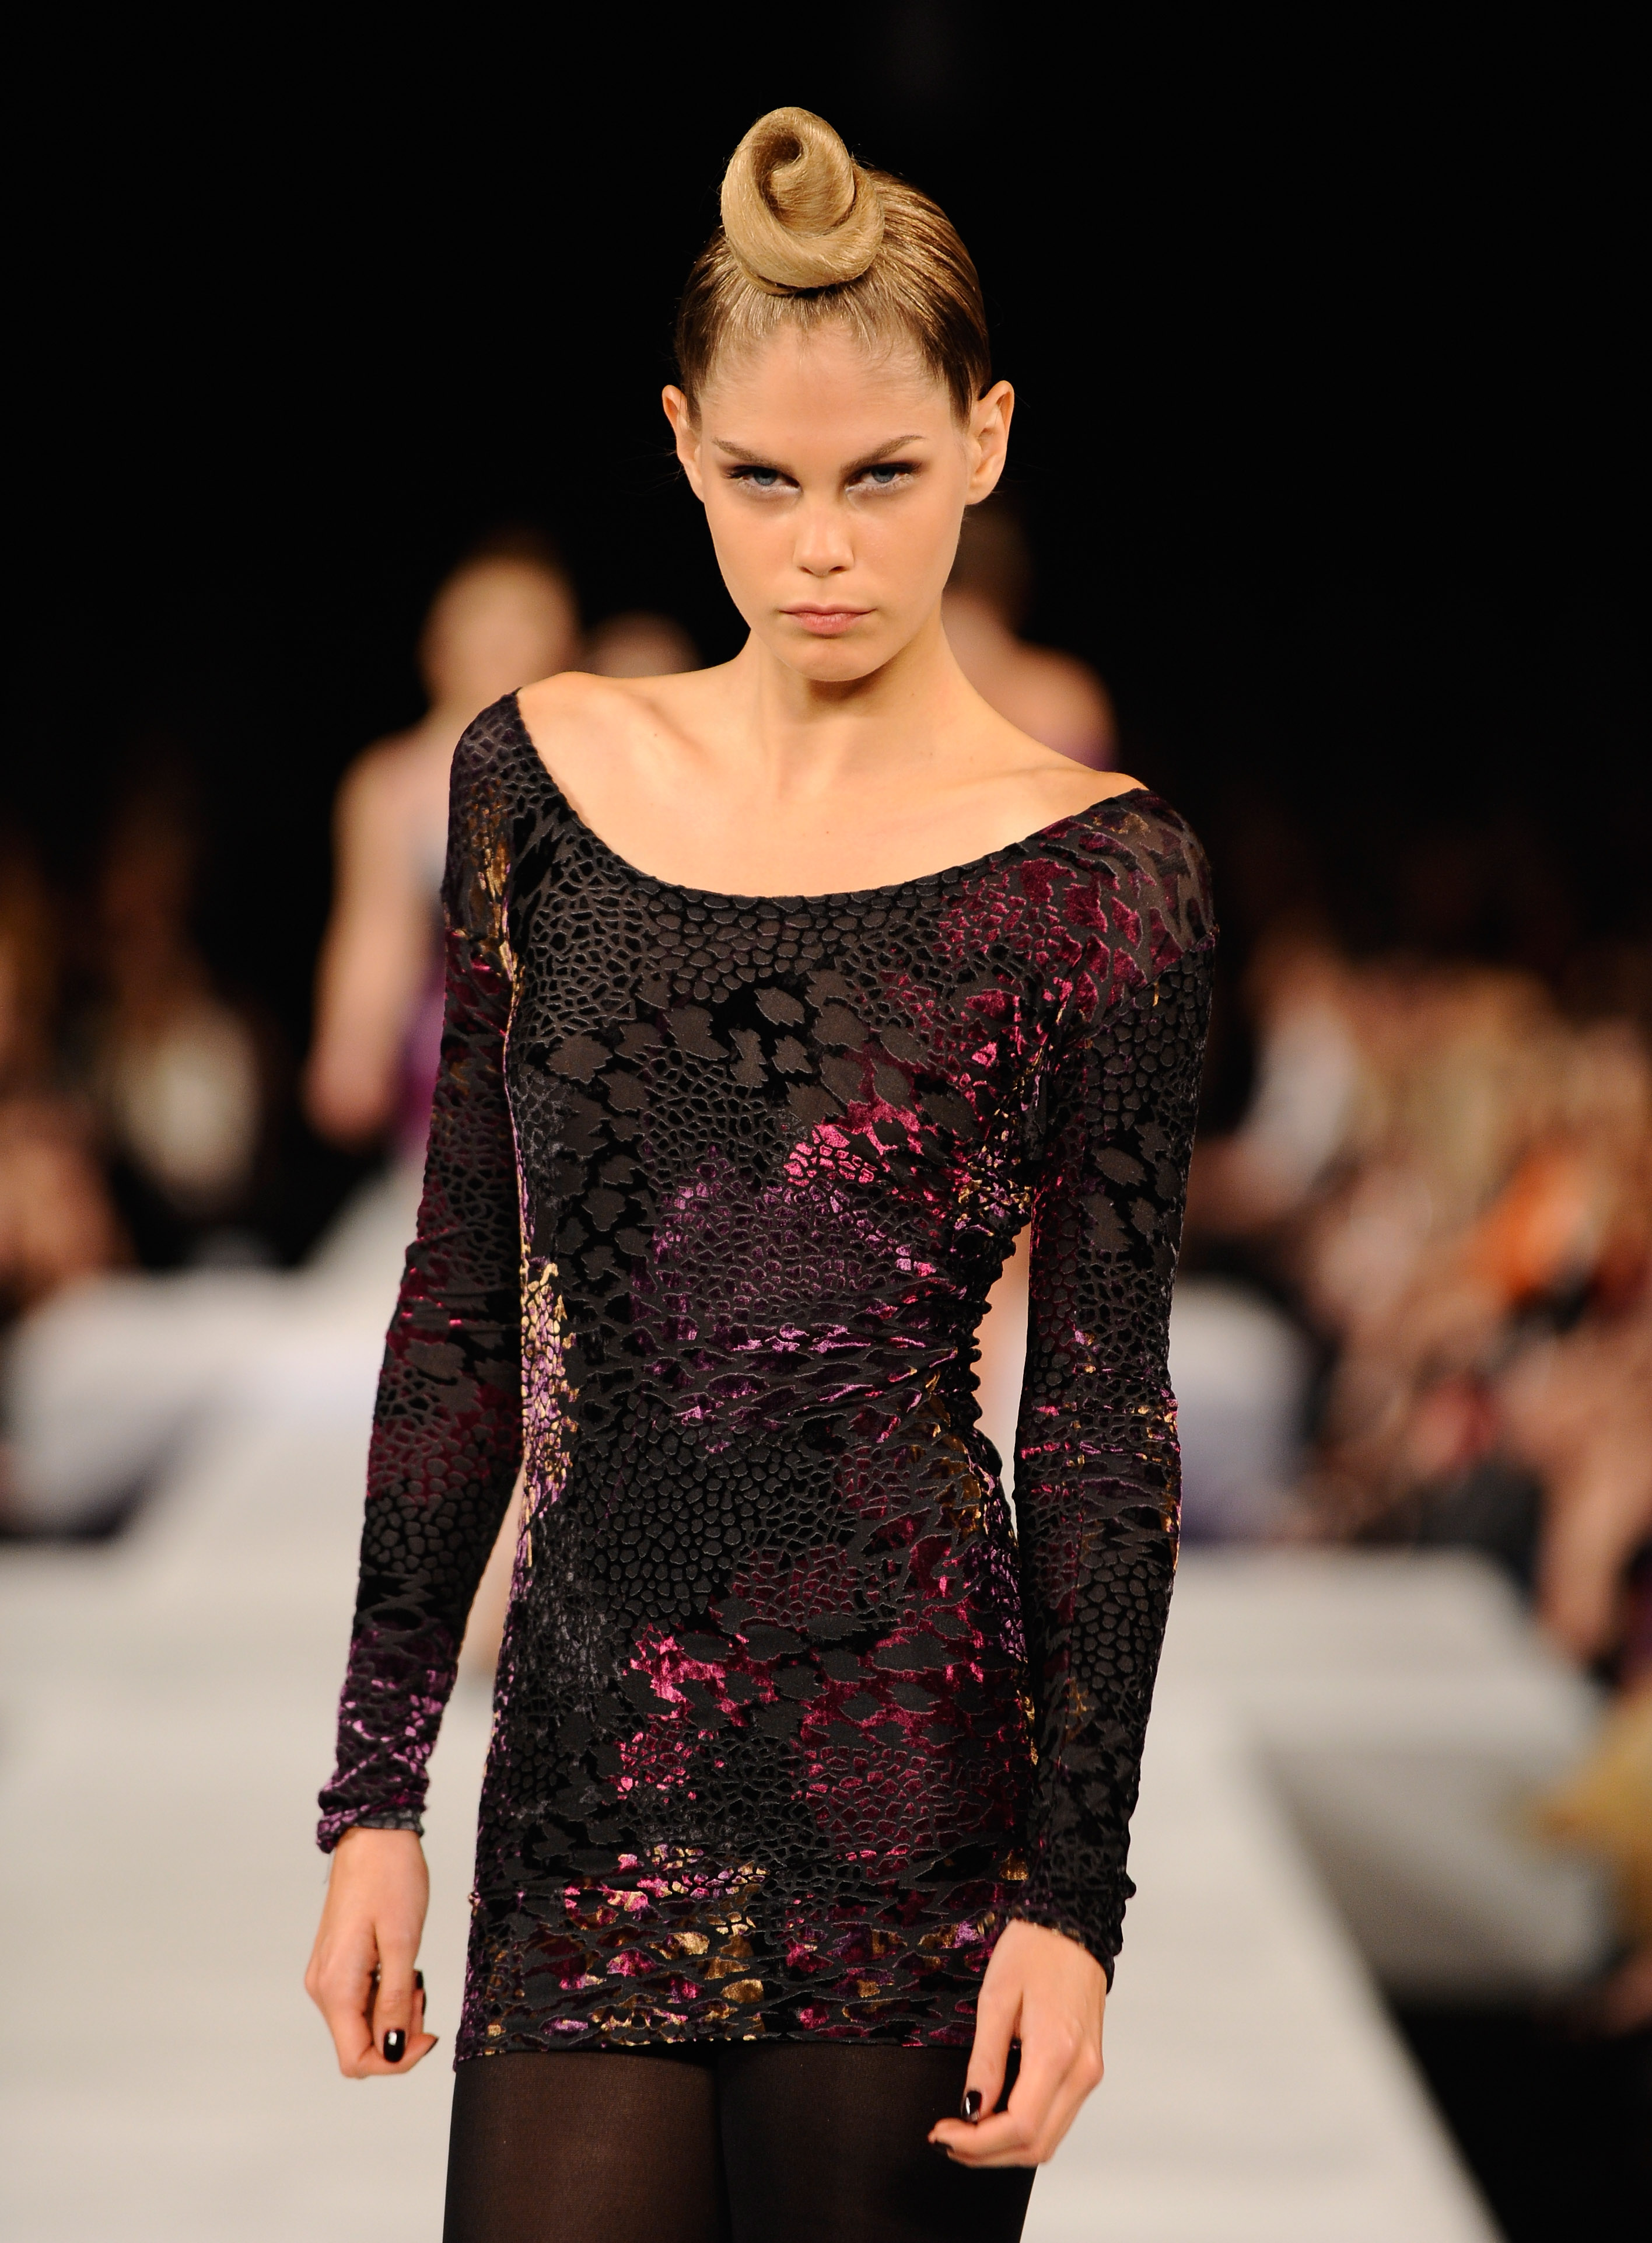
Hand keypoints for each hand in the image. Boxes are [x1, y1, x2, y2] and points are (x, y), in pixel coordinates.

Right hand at [304, 1826, 437, 2076]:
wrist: (374, 1835)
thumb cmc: (390, 1877)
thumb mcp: (403, 1942)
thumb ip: (395, 2000)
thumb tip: (390, 2050)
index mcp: (337, 1986)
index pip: (356, 2059)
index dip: (394, 2061)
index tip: (427, 2035)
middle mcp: (324, 1987)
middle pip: (359, 2044)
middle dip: (398, 2032)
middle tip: (422, 1994)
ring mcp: (328, 1975)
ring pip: (361, 2022)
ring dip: (393, 2013)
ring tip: (414, 1977)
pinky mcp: (337, 1963)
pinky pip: (360, 1999)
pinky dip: (386, 1995)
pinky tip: (402, 1970)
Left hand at [929, 1920, 1105, 2166]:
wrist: (1072, 1923)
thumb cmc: (1033, 1949)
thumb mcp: (996, 1999)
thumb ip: (985, 2061)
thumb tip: (972, 2110)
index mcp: (1057, 2051)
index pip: (1019, 2125)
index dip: (978, 2142)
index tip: (943, 2133)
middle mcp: (1081, 2071)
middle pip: (1036, 2144)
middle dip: (988, 2154)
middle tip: (948, 2139)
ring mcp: (1089, 2072)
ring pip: (1049, 2138)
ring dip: (1005, 2147)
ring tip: (966, 2132)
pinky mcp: (1087, 2067)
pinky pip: (1057, 2116)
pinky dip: (1025, 2129)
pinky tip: (995, 2115)